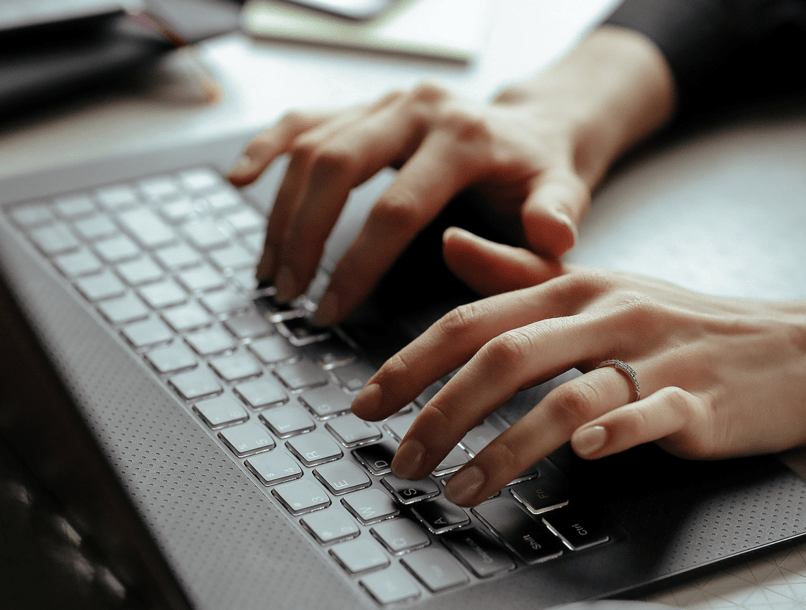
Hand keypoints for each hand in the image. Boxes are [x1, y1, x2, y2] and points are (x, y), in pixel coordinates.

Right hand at [228, 27, 675, 324]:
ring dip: (282, 212)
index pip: (395, 208)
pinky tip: (240, 178)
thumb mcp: (565, 199)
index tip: (330, 312)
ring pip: (312, 147)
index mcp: (465, 136)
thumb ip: (551, 224)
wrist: (536, 126)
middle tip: (287, 293)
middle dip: (303, 238)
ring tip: (271, 270)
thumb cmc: (544, 174)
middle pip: (336, 167)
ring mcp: (387, 102)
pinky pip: (305, 120)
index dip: (355, 266)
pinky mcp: (366, 106)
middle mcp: (419, 107)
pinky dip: (267, 147)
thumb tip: (511, 241)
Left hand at [351, 227, 805, 505]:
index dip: (411, 362)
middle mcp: (604, 313)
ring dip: (503, 446)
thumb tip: (450, 243)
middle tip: (403, 460)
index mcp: (571, 288)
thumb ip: (518, 273)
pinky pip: (647, 413)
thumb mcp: (597, 287)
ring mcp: (653, 354)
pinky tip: (579, 455)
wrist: (793, 344)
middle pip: (503, 357)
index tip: (366, 404)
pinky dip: (611, 432)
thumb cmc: (681, 319)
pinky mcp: (699, 397)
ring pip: (564, 395)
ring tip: (460, 488)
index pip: (472, 321)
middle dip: (440, 411)